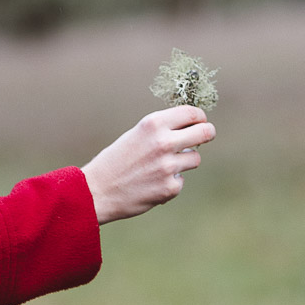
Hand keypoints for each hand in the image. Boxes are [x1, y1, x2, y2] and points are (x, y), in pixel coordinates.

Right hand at [81, 106, 216, 223]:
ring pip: (195, 158)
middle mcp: (163, 142)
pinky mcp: (170, 188)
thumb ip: (162, 129)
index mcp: (153, 124)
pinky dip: (171, 182)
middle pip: (205, 132)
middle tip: (207, 135)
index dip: (200, 117)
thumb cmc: (116, 161)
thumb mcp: (136, 135)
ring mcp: (168, 166)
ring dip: (185, 161)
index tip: (201, 121)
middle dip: (208, 133)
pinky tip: (152, 183)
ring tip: (162, 166)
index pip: (192, 113)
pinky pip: (181, 180)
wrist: (97, 191)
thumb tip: (192, 126)